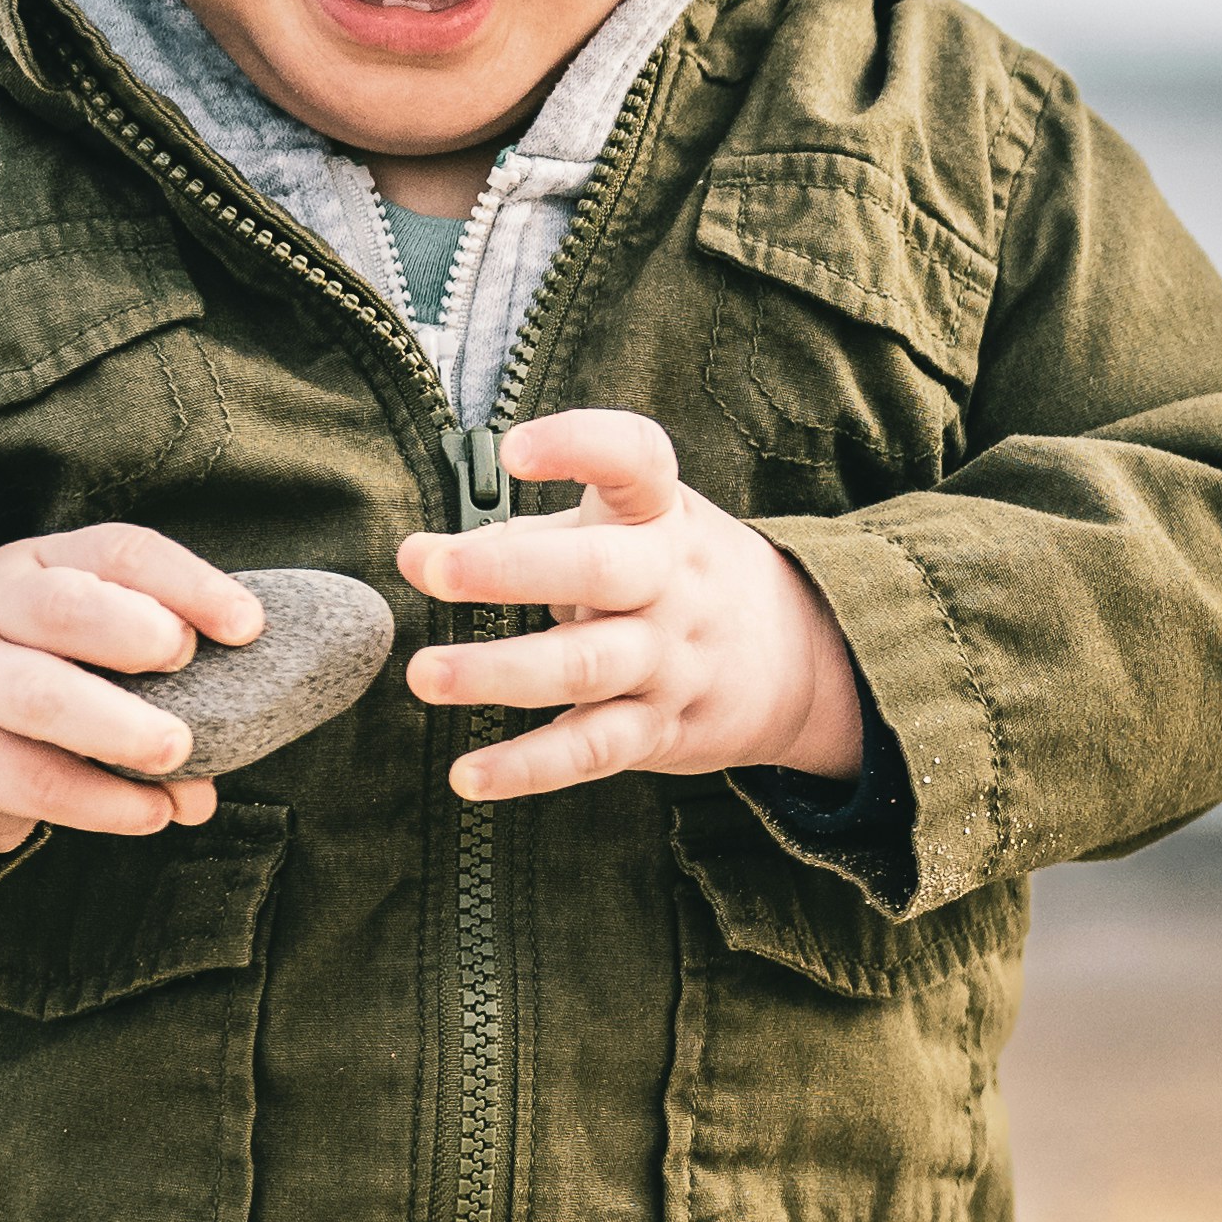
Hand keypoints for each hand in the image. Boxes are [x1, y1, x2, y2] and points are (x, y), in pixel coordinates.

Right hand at [0, 526, 257, 865]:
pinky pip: (34, 780)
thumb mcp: (83, 649)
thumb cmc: (37, 678)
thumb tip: (233, 751)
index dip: (188, 584)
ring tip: (179, 753)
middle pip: (62, 607)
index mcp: (43, 565)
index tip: (248, 625)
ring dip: (119, 727)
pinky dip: (103, 801)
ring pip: (40, 697)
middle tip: (185, 661)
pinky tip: (153, 812)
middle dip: (132, 631)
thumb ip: (159, 681)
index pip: (119, 553)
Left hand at [402, 410, 876, 797]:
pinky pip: (593, 750)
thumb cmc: (680, 577)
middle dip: (510, 568)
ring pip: (586, 666)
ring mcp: (669, 660)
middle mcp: (670, 583)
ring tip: (427, 674)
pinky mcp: (661, 729)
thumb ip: (532, 537)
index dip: (579, 446)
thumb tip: (421, 553)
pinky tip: (471, 775)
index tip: (515, 450)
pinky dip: (530, 768)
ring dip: (501, 672)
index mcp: (662, 516)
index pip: (635, 461)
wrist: (799, 658)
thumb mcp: (635, 530)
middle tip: (432, 567)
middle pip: (600, 570)